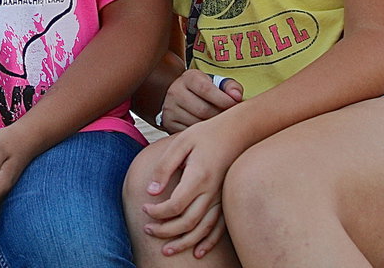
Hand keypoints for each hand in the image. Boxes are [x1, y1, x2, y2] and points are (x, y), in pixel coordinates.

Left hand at [139, 118, 243, 258]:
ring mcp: (221, 198)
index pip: (175, 205)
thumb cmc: (206, 135)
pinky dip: (208, 242)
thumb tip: (151, 191)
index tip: (144, 208)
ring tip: (167, 250)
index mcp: (198, 177)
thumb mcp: (181, 143)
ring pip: (202, 230)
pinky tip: (197, 252)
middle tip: (147, 230)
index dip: (157, 212)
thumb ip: (165, 167)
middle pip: (187, 222)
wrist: (238, 132)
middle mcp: (212, 192)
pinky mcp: (226, 201)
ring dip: (184, 242)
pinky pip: (219, 228)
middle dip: (165, 231)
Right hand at [157, 70, 242, 132]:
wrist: (181, 96)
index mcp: (189, 78)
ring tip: (218, 122)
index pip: (205, 88)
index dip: (223, 99)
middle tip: (229, 117)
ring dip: (211, 126)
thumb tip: (237, 96)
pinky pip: (188, 132)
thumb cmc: (205, 91)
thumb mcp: (216, 83)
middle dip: (219, 115)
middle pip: (203, 109)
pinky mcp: (168, 122)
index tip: (235, 105)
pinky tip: (206, 128)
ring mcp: (170, 108)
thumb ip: (230, 87)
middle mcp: (175, 91)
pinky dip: (201, 133)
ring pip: (196, 123)